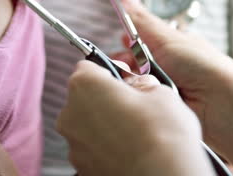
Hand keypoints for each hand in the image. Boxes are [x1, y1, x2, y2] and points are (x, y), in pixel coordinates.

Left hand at [57, 61, 212, 175]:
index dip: (110, 71)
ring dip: (106, 125)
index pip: (89, 66)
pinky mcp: (81, 168)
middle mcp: (71, 113)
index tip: (126, 79)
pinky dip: (106, 148)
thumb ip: (142, 83)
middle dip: (107, 99)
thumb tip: (140, 87)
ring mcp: (74, 144)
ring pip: (88, 125)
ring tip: (136, 134)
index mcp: (84, 85)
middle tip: (136, 107)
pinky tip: (130, 151)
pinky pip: (92, 149)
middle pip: (86, 97)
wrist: (161, 175)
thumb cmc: (161, 133)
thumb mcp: (161, 91)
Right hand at [113, 0, 232, 145]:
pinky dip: (139, 96)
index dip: (127, 42)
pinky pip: (139, 101)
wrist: (221, 103)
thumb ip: (142, 20)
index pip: (138, 40)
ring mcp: (164, 88)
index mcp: (170, 46)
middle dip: (125, 62)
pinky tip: (144, 95)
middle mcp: (166, 66)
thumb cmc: (202, 66)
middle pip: (131, 62)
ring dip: (131, 80)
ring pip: (132, 82)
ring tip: (139, 80)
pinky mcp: (162, 108)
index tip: (122, 42)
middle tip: (127, 64)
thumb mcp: (167, 37)